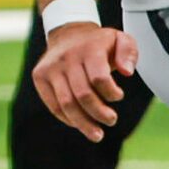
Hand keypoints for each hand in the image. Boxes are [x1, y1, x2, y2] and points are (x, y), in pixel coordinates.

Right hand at [32, 20, 139, 141]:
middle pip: (82, 95)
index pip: (99, 78)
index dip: (111, 93)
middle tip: (111, 120)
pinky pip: (54, 106)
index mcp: (89, 48)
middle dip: (99, 113)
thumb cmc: (99, 44)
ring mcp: (50, 67)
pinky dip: (68, 119)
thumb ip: (129, 53)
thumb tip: (127, 72)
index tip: (118, 96)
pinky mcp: (39, 76)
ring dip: (83, 124)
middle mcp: (67, 57)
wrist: (68, 33)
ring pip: (66, 104)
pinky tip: (80, 124)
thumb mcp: (121, 40)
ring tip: (97, 135)